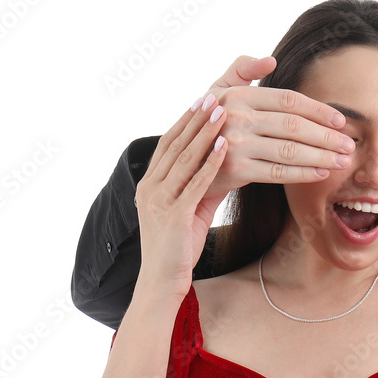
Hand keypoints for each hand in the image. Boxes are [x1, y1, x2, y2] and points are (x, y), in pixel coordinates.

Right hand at [134, 95, 227, 300]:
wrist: (161, 281)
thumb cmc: (178, 247)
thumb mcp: (189, 209)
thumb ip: (202, 185)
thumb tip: (224, 162)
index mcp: (151, 184)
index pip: (168, 143)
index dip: (185, 120)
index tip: (202, 98)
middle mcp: (151, 187)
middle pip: (175, 145)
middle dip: (195, 119)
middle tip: (213, 95)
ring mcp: (160, 200)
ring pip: (184, 159)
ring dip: (204, 134)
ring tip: (221, 112)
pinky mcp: (174, 216)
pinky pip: (194, 184)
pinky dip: (210, 164)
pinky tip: (225, 148)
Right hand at [202, 55, 355, 195]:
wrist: (186, 161)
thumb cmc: (210, 123)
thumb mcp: (218, 91)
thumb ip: (242, 70)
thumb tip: (270, 60)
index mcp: (238, 95)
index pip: (289, 101)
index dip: (319, 110)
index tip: (341, 120)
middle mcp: (235, 116)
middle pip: (294, 126)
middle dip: (327, 136)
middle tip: (350, 144)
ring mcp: (235, 144)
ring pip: (290, 150)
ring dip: (322, 156)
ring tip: (343, 160)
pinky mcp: (236, 170)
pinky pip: (279, 173)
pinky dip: (304, 173)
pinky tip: (322, 172)